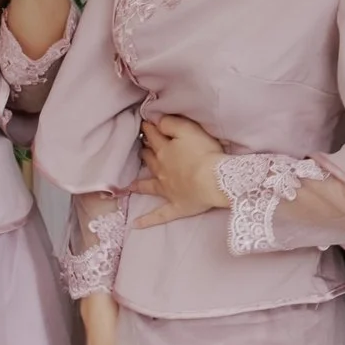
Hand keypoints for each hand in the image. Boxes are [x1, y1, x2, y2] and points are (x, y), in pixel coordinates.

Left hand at [129, 113, 229, 229]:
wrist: (213, 180)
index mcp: (165, 150)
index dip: (150, 128)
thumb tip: (155, 120)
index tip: (145, 123)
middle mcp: (161, 170)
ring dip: (139, 183)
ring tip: (131, 184)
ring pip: (149, 185)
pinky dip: (147, 220)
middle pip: (150, 158)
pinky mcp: (176, 206)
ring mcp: (167, 190)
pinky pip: (158, 215)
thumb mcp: (189, 130)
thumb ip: (171, 123)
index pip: (154, 136)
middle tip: (143, 148)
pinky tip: (136, 224)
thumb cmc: (205, 153)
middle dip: (145, 152)